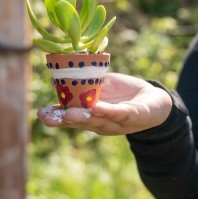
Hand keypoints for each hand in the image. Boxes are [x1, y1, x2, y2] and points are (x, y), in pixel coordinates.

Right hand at [37, 72, 172, 134]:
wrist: (155, 102)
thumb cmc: (125, 94)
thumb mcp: (103, 87)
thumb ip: (83, 84)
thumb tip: (57, 76)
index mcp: (91, 115)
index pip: (71, 118)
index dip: (56, 117)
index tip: (41, 113)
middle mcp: (101, 122)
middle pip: (81, 122)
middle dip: (65, 120)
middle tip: (49, 117)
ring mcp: (117, 121)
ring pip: (99, 120)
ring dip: (84, 117)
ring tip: (70, 113)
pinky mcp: (133, 116)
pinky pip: (120, 114)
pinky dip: (109, 111)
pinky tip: (98, 107)